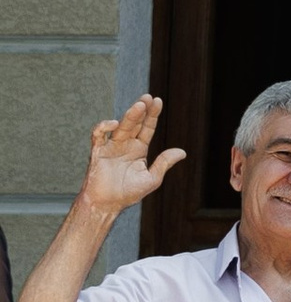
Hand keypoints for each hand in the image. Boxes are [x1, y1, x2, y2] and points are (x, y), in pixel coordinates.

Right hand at [76, 94, 184, 220]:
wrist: (107, 204)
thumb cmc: (128, 193)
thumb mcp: (152, 178)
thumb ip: (164, 163)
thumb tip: (182, 152)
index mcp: (138, 149)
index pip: (147, 128)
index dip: (152, 115)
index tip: (158, 101)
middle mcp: (125, 145)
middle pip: (134, 123)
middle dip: (141, 110)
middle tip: (148, 97)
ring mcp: (111, 147)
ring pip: (120, 126)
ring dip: (129, 116)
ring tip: (139, 106)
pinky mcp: (97, 151)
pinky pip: (98, 135)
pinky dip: (104, 127)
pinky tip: (114, 124)